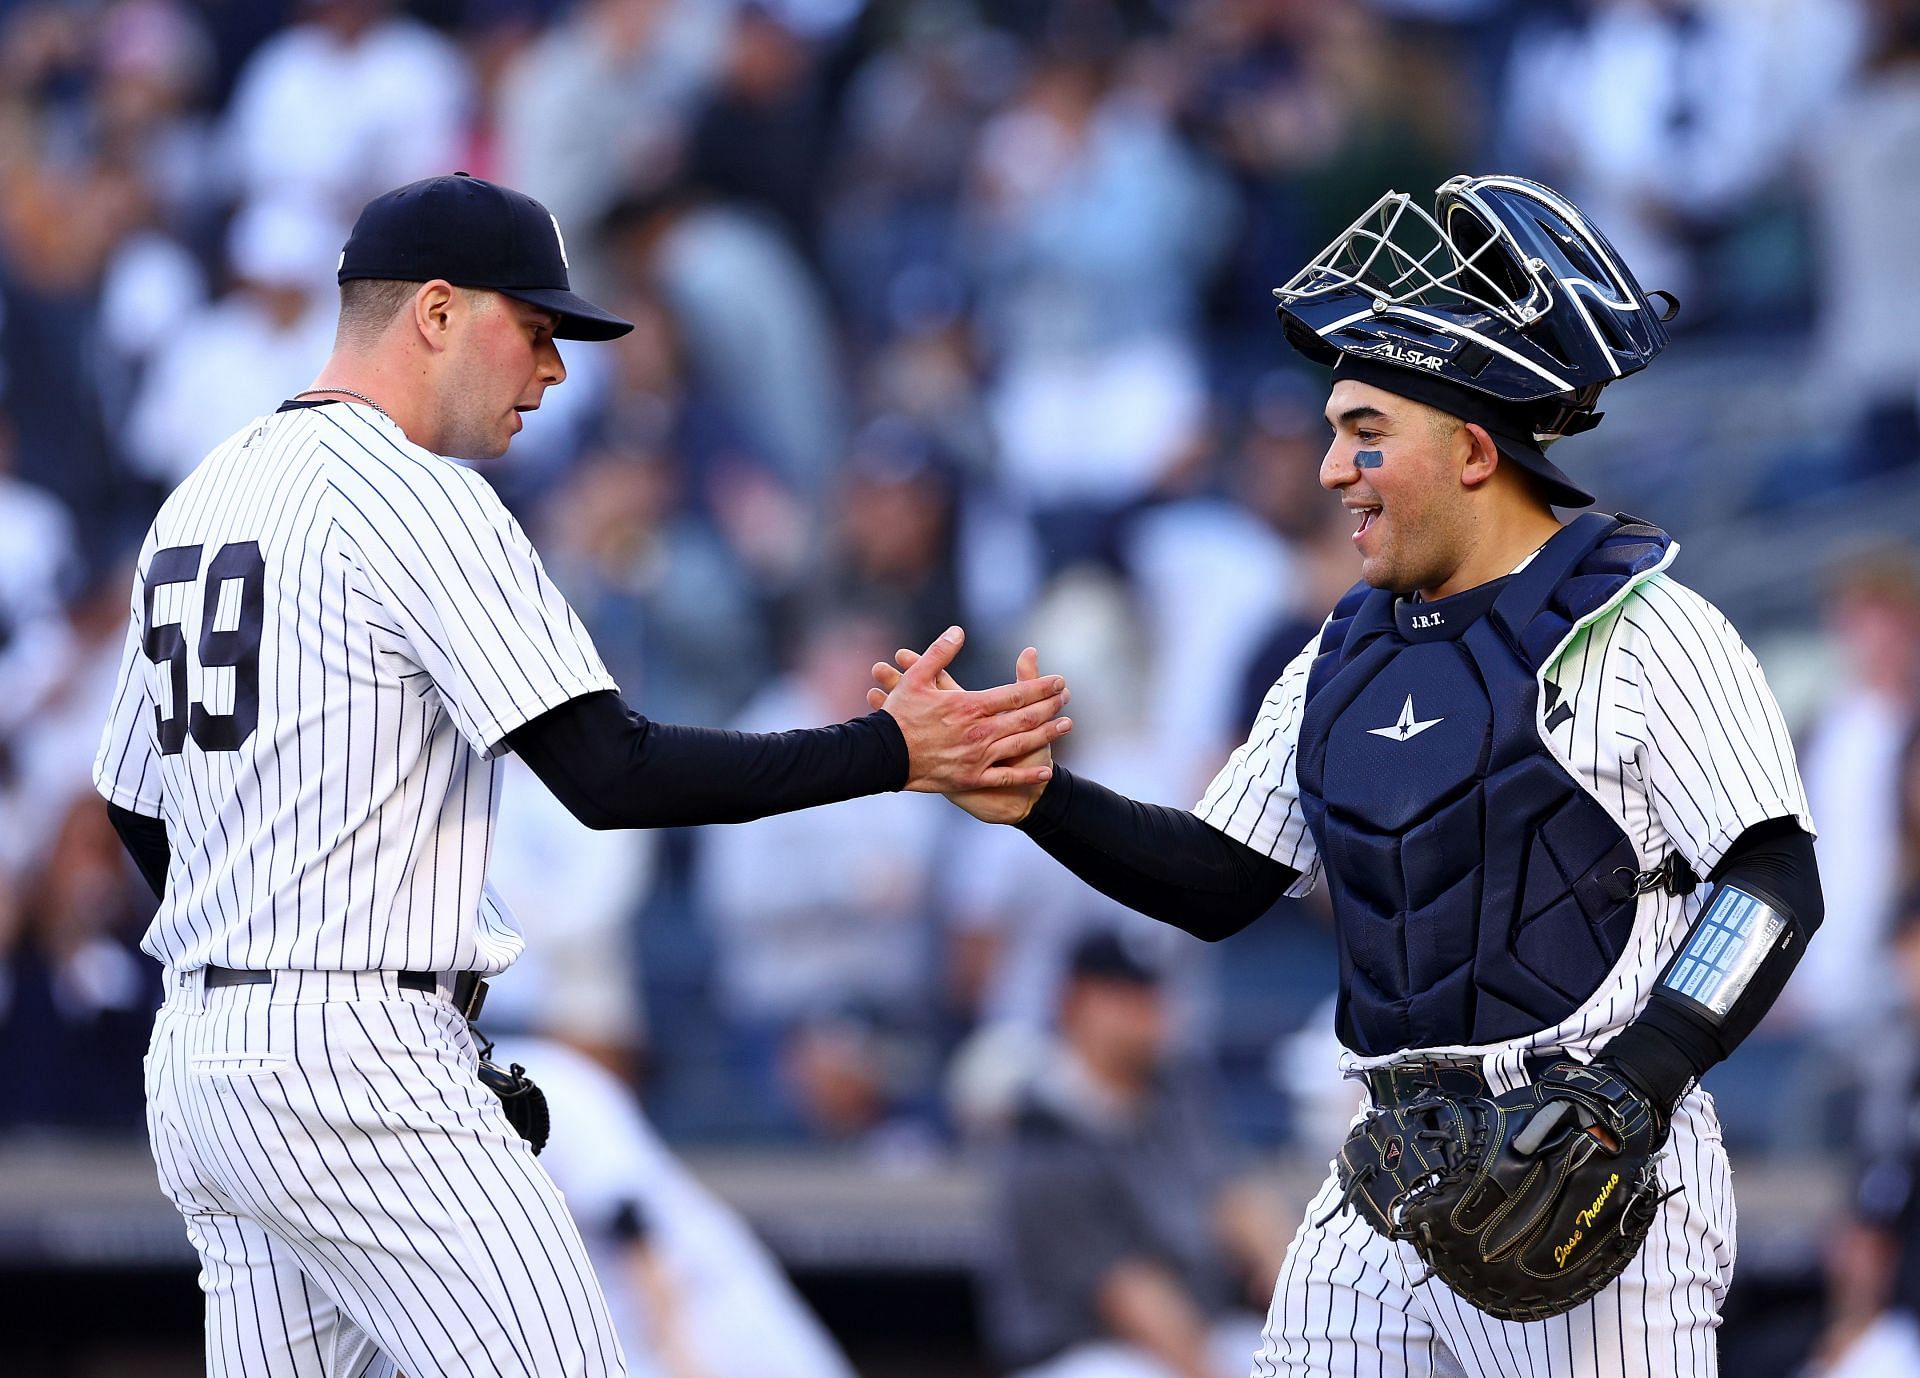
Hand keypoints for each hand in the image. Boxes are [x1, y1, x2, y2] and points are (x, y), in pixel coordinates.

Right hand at [869, 642, 1063, 822]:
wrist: (883, 758)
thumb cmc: (898, 716)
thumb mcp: (915, 679)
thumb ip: (939, 654)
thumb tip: (958, 631)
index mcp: (969, 705)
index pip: (1015, 694)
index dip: (1041, 687)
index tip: (1059, 680)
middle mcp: (979, 732)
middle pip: (1025, 717)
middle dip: (1049, 706)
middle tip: (1067, 697)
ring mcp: (977, 757)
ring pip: (1021, 744)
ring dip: (1047, 733)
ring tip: (1066, 725)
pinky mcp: (972, 779)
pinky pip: (1005, 777)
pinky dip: (1027, 775)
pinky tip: (1045, 771)